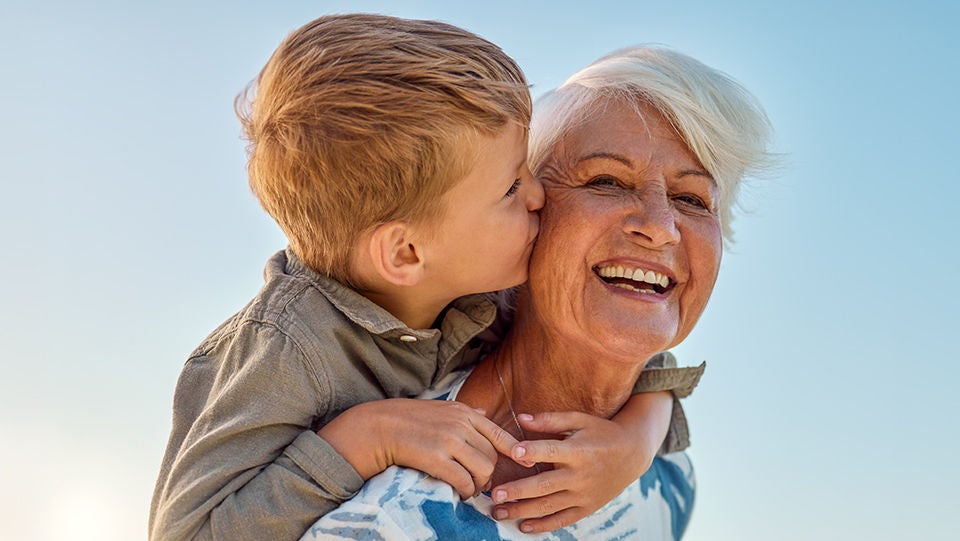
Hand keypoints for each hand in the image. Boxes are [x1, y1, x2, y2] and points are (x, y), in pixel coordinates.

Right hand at [319, 398, 518, 498]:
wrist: (379, 427)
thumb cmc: (410, 419)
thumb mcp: (441, 408)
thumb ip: (465, 413)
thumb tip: (484, 413)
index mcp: (464, 412)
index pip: (500, 434)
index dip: (515, 452)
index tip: (522, 464)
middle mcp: (460, 425)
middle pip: (492, 456)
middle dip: (490, 475)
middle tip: (480, 484)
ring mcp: (449, 441)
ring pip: (482, 470)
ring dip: (479, 485)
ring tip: (470, 489)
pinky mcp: (436, 458)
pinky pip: (464, 481)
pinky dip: (466, 491)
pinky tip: (459, 493)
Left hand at [489, 401, 666, 532]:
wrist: (633, 454)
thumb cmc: (601, 432)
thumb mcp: (580, 420)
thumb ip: (550, 420)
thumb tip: (520, 418)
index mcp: (578, 450)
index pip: (552, 451)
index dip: (533, 451)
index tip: (514, 452)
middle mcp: (580, 475)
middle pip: (545, 485)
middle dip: (518, 491)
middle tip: (495, 495)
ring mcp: (584, 494)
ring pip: (550, 506)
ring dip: (523, 511)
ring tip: (499, 513)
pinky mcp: (587, 507)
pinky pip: (563, 519)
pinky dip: (544, 525)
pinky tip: (524, 526)